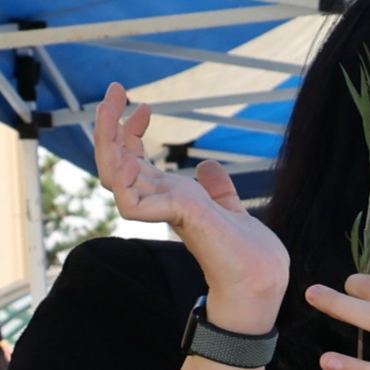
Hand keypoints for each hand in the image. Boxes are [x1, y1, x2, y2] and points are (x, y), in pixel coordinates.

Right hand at [89, 81, 283, 332]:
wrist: (261, 279)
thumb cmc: (246, 253)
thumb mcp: (229, 209)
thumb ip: (216, 189)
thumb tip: (208, 166)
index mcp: (167, 196)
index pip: (132, 159)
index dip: (129, 130)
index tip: (144, 105)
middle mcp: (157, 202)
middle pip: (112, 160)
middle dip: (107, 124)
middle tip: (114, 90)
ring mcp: (162, 212)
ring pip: (112, 174)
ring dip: (108, 140)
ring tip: (117, 110)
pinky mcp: (174, 220)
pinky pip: (131, 202)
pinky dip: (125, 179)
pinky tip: (129, 157)